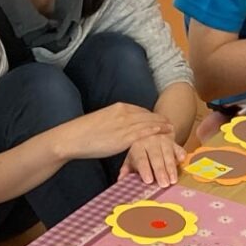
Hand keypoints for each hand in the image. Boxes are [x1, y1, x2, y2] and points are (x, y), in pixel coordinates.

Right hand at [60, 103, 175, 161]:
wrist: (73, 138)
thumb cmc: (82, 134)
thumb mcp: (100, 123)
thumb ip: (112, 124)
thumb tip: (115, 130)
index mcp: (118, 108)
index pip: (139, 111)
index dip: (151, 116)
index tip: (158, 120)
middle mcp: (124, 113)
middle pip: (147, 115)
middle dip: (160, 119)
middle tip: (170, 124)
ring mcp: (125, 124)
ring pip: (149, 122)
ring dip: (162, 125)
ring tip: (171, 129)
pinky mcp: (124, 136)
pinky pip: (144, 132)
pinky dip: (155, 131)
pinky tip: (163, 133)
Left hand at [122, 131, 186, 186]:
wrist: (153, 133)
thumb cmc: (141, 151)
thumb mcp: (131, 158)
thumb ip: (127, 169)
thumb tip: (121, 180)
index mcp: (138, 146)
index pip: (141, 159)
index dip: (145, 169)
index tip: (148, 180)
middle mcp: (150, 141)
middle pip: (156, 158)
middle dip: (160, 171)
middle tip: (164, 184)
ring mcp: (163, 141)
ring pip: (168, 154)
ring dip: (171, 168)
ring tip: (173, 180)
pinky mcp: (174, 142)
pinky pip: (178, 148)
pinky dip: (180, 154)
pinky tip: (182, 160)